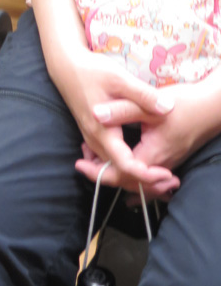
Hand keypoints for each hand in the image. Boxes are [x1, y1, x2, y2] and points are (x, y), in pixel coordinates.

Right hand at [54, 47, 176, 191]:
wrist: (65, 66)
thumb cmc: (91, 71)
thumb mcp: (120, 79)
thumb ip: (144, 95)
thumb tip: (169, 108)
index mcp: (103, 131)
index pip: (125, 166)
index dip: (147, 175)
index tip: (168, 174)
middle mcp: (95, 141)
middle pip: (119, 173)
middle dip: (145, 182)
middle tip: (171, 180)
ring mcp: (92, 139)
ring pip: (113, 168)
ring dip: (136, 176)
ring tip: (162, 175)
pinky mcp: (93, 134)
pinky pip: (107, 160)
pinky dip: (125, 167)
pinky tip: (143, 163)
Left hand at [90, 79, 220, 189]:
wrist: (212, 108)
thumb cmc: (184, 105)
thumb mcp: (149, 104)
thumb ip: (122, 110)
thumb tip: (95, 114)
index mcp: (152, 155)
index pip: (121, 174)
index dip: (98, 172)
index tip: (79, 164)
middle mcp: (160, 166)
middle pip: (127, 181)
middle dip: (103, 174)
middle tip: (81, 162)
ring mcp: (166, 164)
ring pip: (137, 180)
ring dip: (115, 173)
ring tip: (93, 162)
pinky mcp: (169, 159)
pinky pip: (146, 175)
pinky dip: (130, 174)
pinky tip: (119, 172)